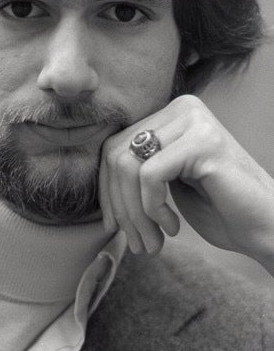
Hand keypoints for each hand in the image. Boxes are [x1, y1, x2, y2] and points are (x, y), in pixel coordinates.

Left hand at [99, 95, 273, 272]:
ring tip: (152, 242)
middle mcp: (181, 107)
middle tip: (136, 242)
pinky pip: (150, 174)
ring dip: (134, 213)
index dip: (106, 190)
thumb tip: (93, 177)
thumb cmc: (219, 208)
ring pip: (128, 164)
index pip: (114, 145)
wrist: (266, 227)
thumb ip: (136, 169)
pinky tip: (172, 227)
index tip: (114, 226)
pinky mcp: (203, 141)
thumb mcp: (167, 182)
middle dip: (119, 205)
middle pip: (115, 153)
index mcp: (170, 114)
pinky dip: (152, 208)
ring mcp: (193, 120)